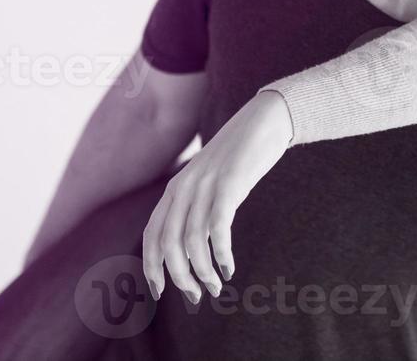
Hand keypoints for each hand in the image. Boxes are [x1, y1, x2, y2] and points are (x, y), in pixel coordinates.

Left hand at [141, 90, 293, 302]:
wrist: (264, 120)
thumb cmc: (240, 156)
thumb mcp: (210, 180)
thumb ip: (198, 205)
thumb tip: (196, 246)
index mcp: (175, 188)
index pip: (152, 234)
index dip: (152, 266)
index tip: (159, 290)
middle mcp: (185, 187)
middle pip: (169, 244)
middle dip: (180, 276)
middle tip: (197, 296)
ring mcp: (207, 185)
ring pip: (193, 240)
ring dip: (203, 271)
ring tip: (215, 286)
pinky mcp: (230, 184)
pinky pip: (217, 227)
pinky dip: (220, 253)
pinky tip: (228, 268)